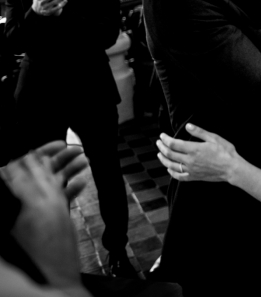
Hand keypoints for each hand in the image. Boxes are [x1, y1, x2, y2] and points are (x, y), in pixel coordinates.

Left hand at [2, 152, 82, 289]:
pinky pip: (59, 198)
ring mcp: (37, 210)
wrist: (56, 273)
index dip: (44, 151)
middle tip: (79, 150)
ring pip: (51, 183)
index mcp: (19, 197)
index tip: (63, 142)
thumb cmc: (48, 244)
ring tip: (85, 162)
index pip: (27, 165)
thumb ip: (38, 182)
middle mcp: (25, 201)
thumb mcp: (45, 206)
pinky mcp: (50, 219)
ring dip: (69, 171)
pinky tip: (84, 182)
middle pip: (40, 172)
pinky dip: (72, 188)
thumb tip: (32, 158)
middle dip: (60, 159)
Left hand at [157, 124, 240, 183]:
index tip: (162, 135)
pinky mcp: (194, 177)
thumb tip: (187, 126)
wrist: (232, 168)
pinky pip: (179, 176)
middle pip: (170, 154)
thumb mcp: (214, 138)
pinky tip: (169, 169)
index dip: (165, 139)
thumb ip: (199, 132)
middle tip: (158, 143)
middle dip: (162, 147)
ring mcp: (191, 170)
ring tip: (159, 154)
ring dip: (163, 159)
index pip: (173, 144)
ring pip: (171, 165)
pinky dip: (172, 172)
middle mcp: (190, 160)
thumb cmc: (225, 151)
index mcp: (194, 149)